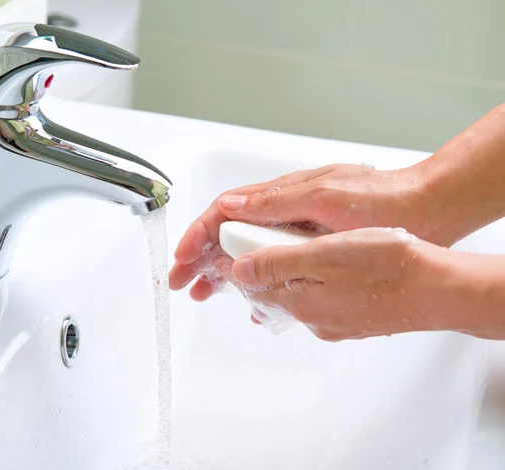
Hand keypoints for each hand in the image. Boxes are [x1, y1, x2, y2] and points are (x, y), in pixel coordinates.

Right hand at [169, 164, 430, 300]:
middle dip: (201, 257)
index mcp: (281, 196)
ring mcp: (295, 229)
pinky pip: (273, 262)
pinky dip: (256, 279)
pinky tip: (252, 297)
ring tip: (206, 292)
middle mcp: (283, 211)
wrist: (424, 210)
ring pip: (247, 249)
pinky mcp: (310, 246)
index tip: (182, 259)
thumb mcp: (324, 197)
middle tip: (185, 282)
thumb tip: (231, 206)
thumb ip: (277, 202)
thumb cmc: (382, 198)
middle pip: (229, 232)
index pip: (224, 211)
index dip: (198, 235)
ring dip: (223, 270)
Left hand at [228, 227, 443, 340]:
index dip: (240, 265)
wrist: (436, 289)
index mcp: (300, 302)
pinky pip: (325, 303)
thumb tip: (239, 270)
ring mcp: (338, 324)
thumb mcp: (321, 255)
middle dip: (262, 275)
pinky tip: (326, 273)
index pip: (254, 286)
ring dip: (290, 281)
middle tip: (255, 251)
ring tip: (288, 257)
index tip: (231, 251)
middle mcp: (315, 320)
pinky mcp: (358, 321)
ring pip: (300, 300)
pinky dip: (316, 287)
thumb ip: (277, 263)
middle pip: (275, 296)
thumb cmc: (384, 267)